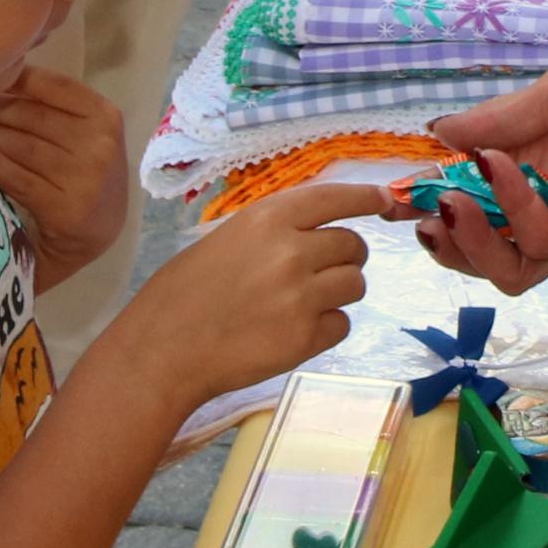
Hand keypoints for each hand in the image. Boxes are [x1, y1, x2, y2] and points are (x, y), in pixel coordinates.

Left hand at [0, 67, 127, 282]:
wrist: (98, 232)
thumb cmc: (83, 172)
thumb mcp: (84, 133)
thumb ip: (54, 107)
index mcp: (106, 116)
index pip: (56, 87)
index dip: (16, 78)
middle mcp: (99, 143)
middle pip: (33, 116)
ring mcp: (83, 177)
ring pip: (22, 145)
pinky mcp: (63, 208)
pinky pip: (18, 178)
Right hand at [109, 180, 383, 410]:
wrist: (162, 350)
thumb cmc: (184, 292)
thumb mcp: (227, 239)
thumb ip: (276, 230)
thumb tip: (322, 227)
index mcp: (268, 218)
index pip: (336, 197)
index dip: (366, 198)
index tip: (384, 201)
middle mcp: (292, 251)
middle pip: (354, 246)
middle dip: (345, 258)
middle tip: (318, 273)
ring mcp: (302, 296)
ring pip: (355, 285)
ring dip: (338, 292)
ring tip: (302, 303)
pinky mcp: (306, 338)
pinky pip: (342, 324)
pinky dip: (327, 327)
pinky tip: (295, 331)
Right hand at [413, 35, 547, 291]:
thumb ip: (497, 122)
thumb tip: (438, 135)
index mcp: (538, 169)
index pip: (476, 203)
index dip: (436, 203)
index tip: (398, 194)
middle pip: (486, 250)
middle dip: (445, 238)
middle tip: (420, 212)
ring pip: (509, 267)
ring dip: (470, 242)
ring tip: (449, 204)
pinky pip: (545, 240)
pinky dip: (514, 208)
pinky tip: (503, 170)